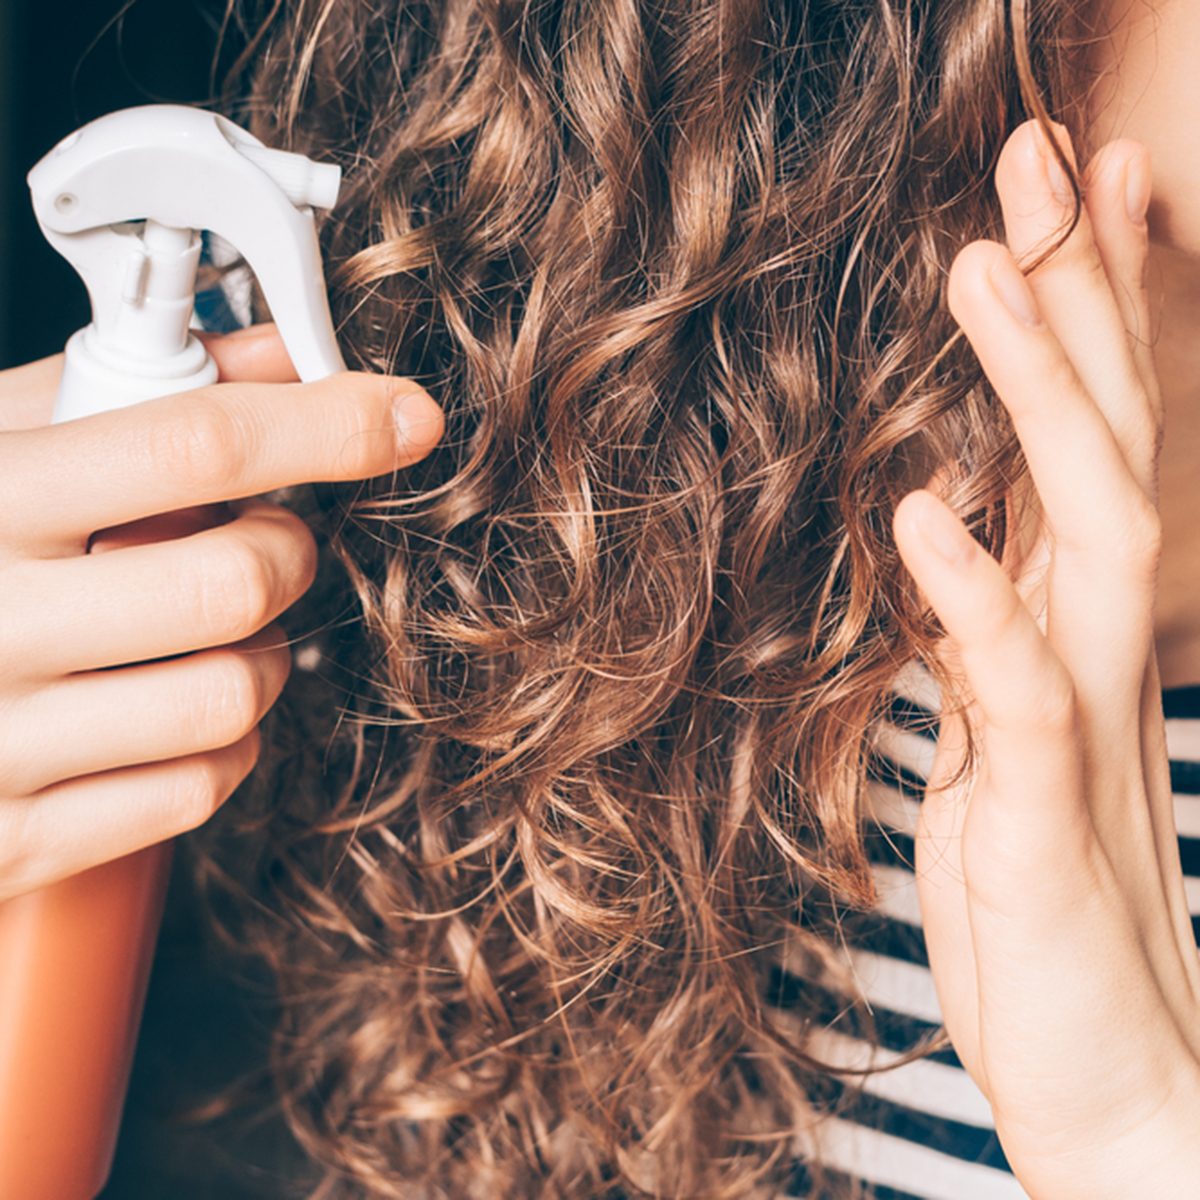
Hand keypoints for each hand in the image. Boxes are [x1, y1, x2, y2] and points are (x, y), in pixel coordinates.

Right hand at [0, 323, 443, 899]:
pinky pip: (196, 788)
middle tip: (261, 541)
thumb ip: (126, 396)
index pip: (190, 442)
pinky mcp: (14, 840)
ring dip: (262, 659)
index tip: (402, 417)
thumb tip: (278, 355)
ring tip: (212, 635)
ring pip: (230, 698)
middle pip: (231, 583)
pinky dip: (221, 745)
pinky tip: (172, 711)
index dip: (323, 422)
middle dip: (283, 553)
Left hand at [892, 118, 1199, 1197]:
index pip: (1098, 434)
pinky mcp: (1041, 809)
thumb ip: (988, 641)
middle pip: (1104, 435)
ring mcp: (1080, 720)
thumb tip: (955, 546)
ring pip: (1081, 523)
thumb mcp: (1004, 744)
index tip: (1079, 181)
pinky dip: (973, 594)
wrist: (1113, 1078)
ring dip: (1036, 392)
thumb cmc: (1043, 909)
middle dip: (1075, 288)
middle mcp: (1097, 648)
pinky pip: (1015, 682)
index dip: (1095, 305)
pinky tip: (925, 512)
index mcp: (1076, 627)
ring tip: (979, 262)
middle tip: (1040, 142)